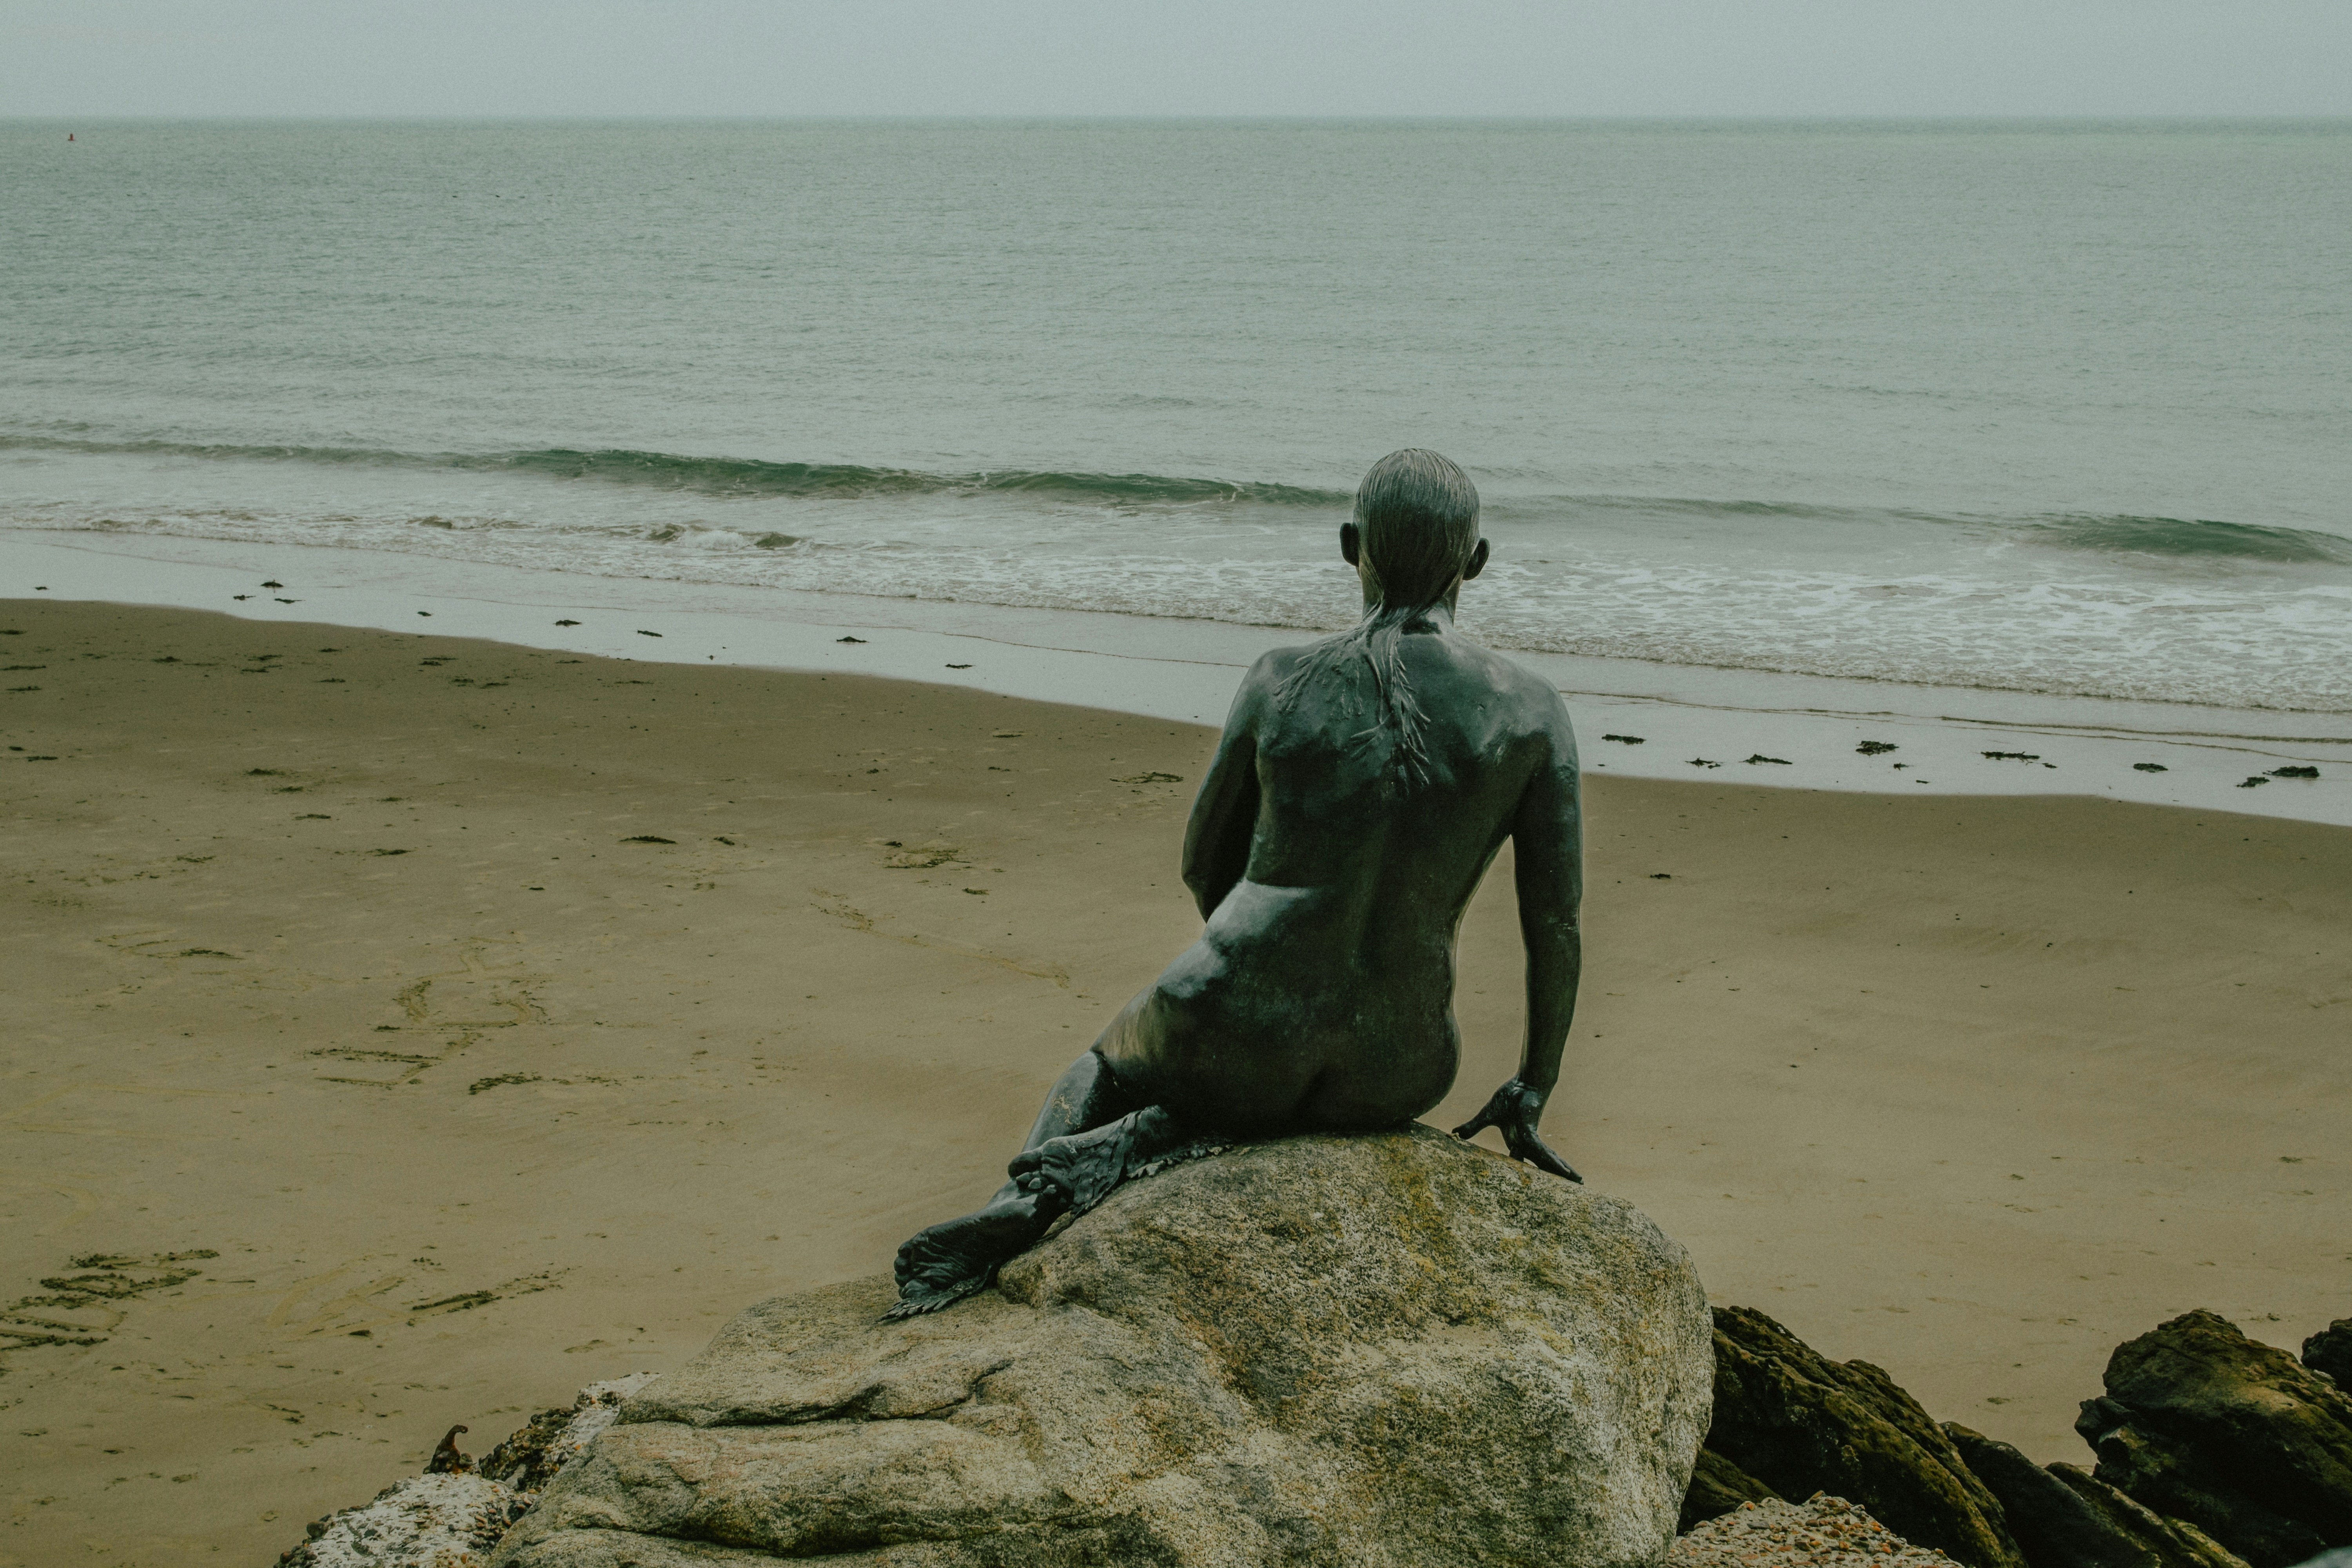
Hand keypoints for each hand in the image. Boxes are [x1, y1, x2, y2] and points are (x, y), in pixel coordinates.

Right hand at [1452, 1079, 1581, 1182]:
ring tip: (1580, 1183)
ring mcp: (1532, 1140)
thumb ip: (1472, 1127)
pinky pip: (1543, 1154)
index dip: (1528, 1177)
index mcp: (1517, 1142)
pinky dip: (1554, 1164)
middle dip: (1555, 1178)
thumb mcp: (1487, 1115)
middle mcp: (1528, 1143)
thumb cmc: (1509, 1096)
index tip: (1533, 1191)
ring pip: (1547, 1162)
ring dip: (1563, 1173)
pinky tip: (1565, 1173)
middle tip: (1571, 1190)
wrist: (1523, 1083)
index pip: (1522, 1164)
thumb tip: (1454, 1134)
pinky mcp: (1533, 1135)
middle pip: (1542, 1166)